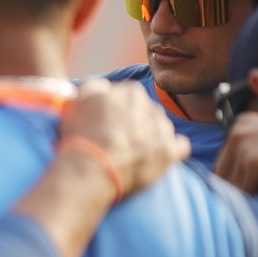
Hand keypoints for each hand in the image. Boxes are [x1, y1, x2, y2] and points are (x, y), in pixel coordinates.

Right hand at [60, 79, 190, 199]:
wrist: (91, 168)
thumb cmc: (81, 135)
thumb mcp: (77, 100)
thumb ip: (94, 88)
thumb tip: (104, 88)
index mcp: (131, 92)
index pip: (127, 96)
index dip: (114, 111)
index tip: (104, 124)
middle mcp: (152, 106)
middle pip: (145, 112)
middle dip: (134, 123)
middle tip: (115, 140)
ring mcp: (163, 129)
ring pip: (161, 128)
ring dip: (150, 137)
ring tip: (130, 153)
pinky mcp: (170, 152)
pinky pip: (180, 146)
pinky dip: (169, 151)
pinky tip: (154, 157)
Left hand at [217, 113, 257, 194]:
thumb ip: (251, 154)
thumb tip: (227, 186)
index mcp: (240, 125)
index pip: (223, 163)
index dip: (231, 181)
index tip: (238, 195)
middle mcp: (237, 133)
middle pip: (222, 175)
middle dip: (234, 190)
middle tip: (244, 204)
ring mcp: (244, 147)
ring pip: (233, 186)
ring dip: (246, 197)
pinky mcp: (254, 162)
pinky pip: (247, 191)